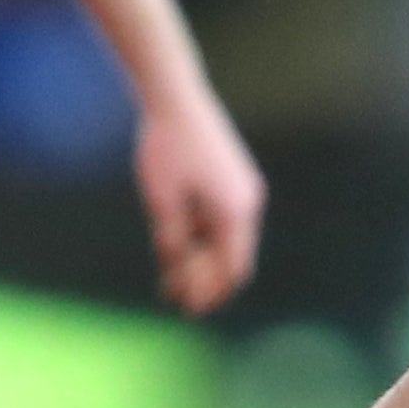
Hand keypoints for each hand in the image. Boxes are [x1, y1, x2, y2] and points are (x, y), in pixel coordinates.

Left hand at [130, 88, 266, 315]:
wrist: (174, 98)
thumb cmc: (167, 148)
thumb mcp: (163, 202)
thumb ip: (173, 241)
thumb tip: (178, 274)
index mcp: (236, 212)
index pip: (232, 269)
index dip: (211, 293)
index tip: (187, 309)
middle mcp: (246, 204)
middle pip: (230, 258)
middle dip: (204, 280)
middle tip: (174, 299)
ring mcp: (240, 191)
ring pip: (223, 240)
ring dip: (199, 261)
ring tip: (169, 282)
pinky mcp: (228, 181)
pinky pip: (218, 220)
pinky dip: (199, 238)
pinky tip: (172, 250)